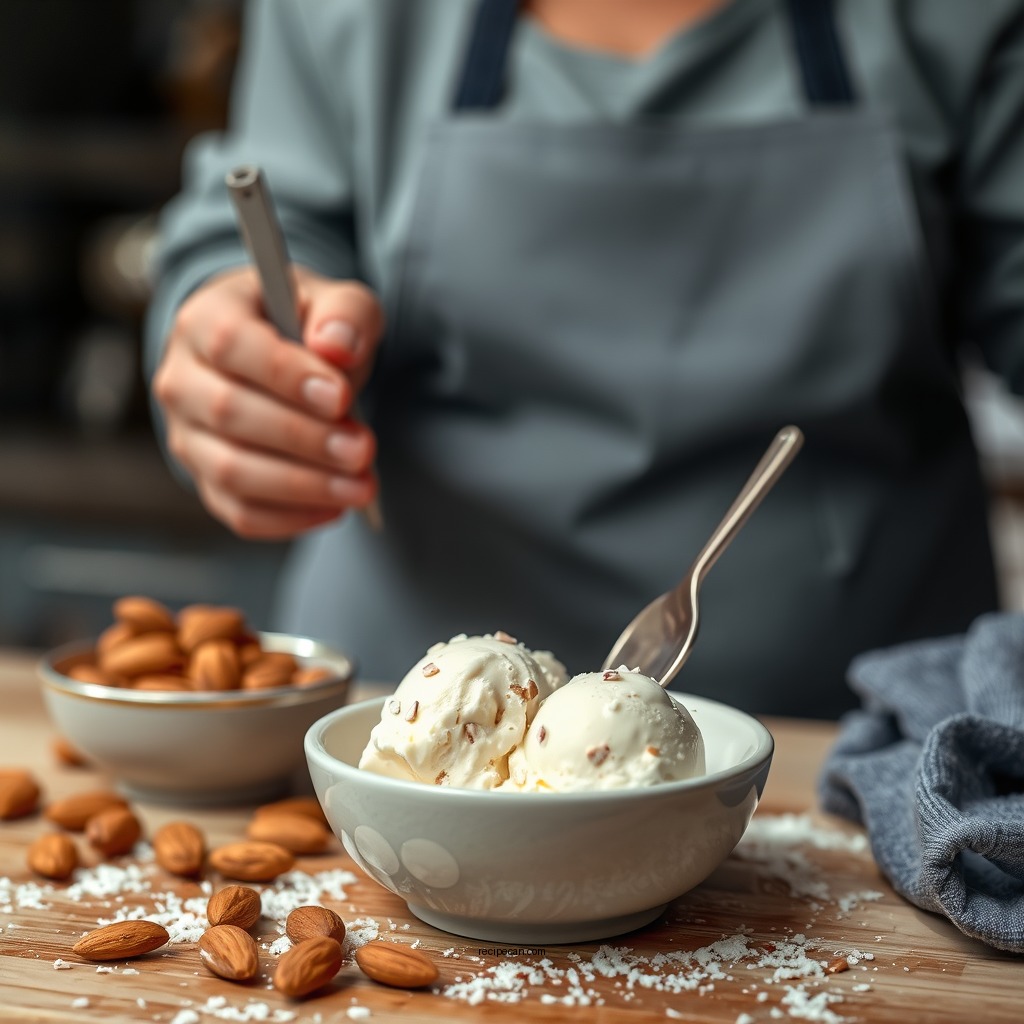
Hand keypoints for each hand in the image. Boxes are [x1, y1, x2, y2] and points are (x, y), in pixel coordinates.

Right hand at [153, 266, 382, 538]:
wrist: (278, 355)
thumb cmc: (303, 326)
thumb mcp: (332, 302)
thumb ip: (344, 314)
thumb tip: (336, 347)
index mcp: (205, 320)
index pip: (232, 345)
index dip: (286, 375)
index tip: (341, 396)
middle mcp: (182, 379)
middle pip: (229, 413)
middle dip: (304, 438)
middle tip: (362, 449)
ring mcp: (187, 436)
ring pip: (231, 471)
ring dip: (302, 485)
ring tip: (360, 486)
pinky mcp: (206, 480)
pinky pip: (240, 512)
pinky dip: (290, 518)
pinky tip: (335, 507)